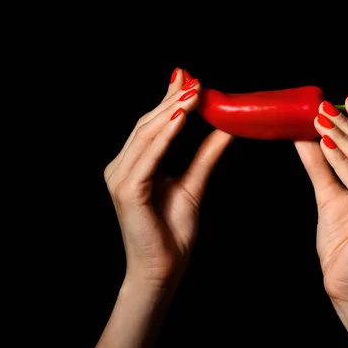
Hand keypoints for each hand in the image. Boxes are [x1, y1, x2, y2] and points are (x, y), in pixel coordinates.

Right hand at [104, 69, 232, 288]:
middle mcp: (121, 167)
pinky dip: (166, 135)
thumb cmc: (173, 231)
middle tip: (193, 78)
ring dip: (171, 111)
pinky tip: (182, 117)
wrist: (163, 269)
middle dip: (171, 99)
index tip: (189, 78)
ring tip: (193, 92)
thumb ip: (205, 154)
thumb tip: (227, 128)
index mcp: (133, 165)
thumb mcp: (193, 183)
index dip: (169, 100)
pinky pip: (149, 156)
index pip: (152, 125)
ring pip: (147, 135)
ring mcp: (120, 178)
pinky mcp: (127, 190)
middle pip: (147, 125)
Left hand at [295, 97, 347, 302]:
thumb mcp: (331, 195)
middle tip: (324, 106)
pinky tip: (324, 144)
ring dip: (342, 137)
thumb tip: (304, 136)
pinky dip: (340, 161)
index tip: (343, 100)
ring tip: (320, 119)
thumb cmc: (343, 241)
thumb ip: (322, 166)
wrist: (347, 283)